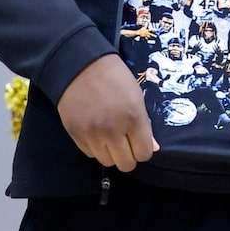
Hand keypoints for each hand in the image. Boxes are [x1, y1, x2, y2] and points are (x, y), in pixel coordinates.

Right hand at [57, 56, 158, 171]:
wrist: (79, 65)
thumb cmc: (114, 77)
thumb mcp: (136, 97)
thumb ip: (145, 125)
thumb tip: (154, 148)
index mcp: (133, 118)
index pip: (144, 154)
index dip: (143, 150)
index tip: (138, 142)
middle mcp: (113, 130)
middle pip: (126, 164)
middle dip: (128, 156)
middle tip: (125, 144)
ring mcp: (92, 134)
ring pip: (107, 162)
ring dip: (111, 153)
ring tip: (109, 137)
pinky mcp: (75, 134)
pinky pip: (90, 154)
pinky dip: (95, 147)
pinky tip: (96, 132)